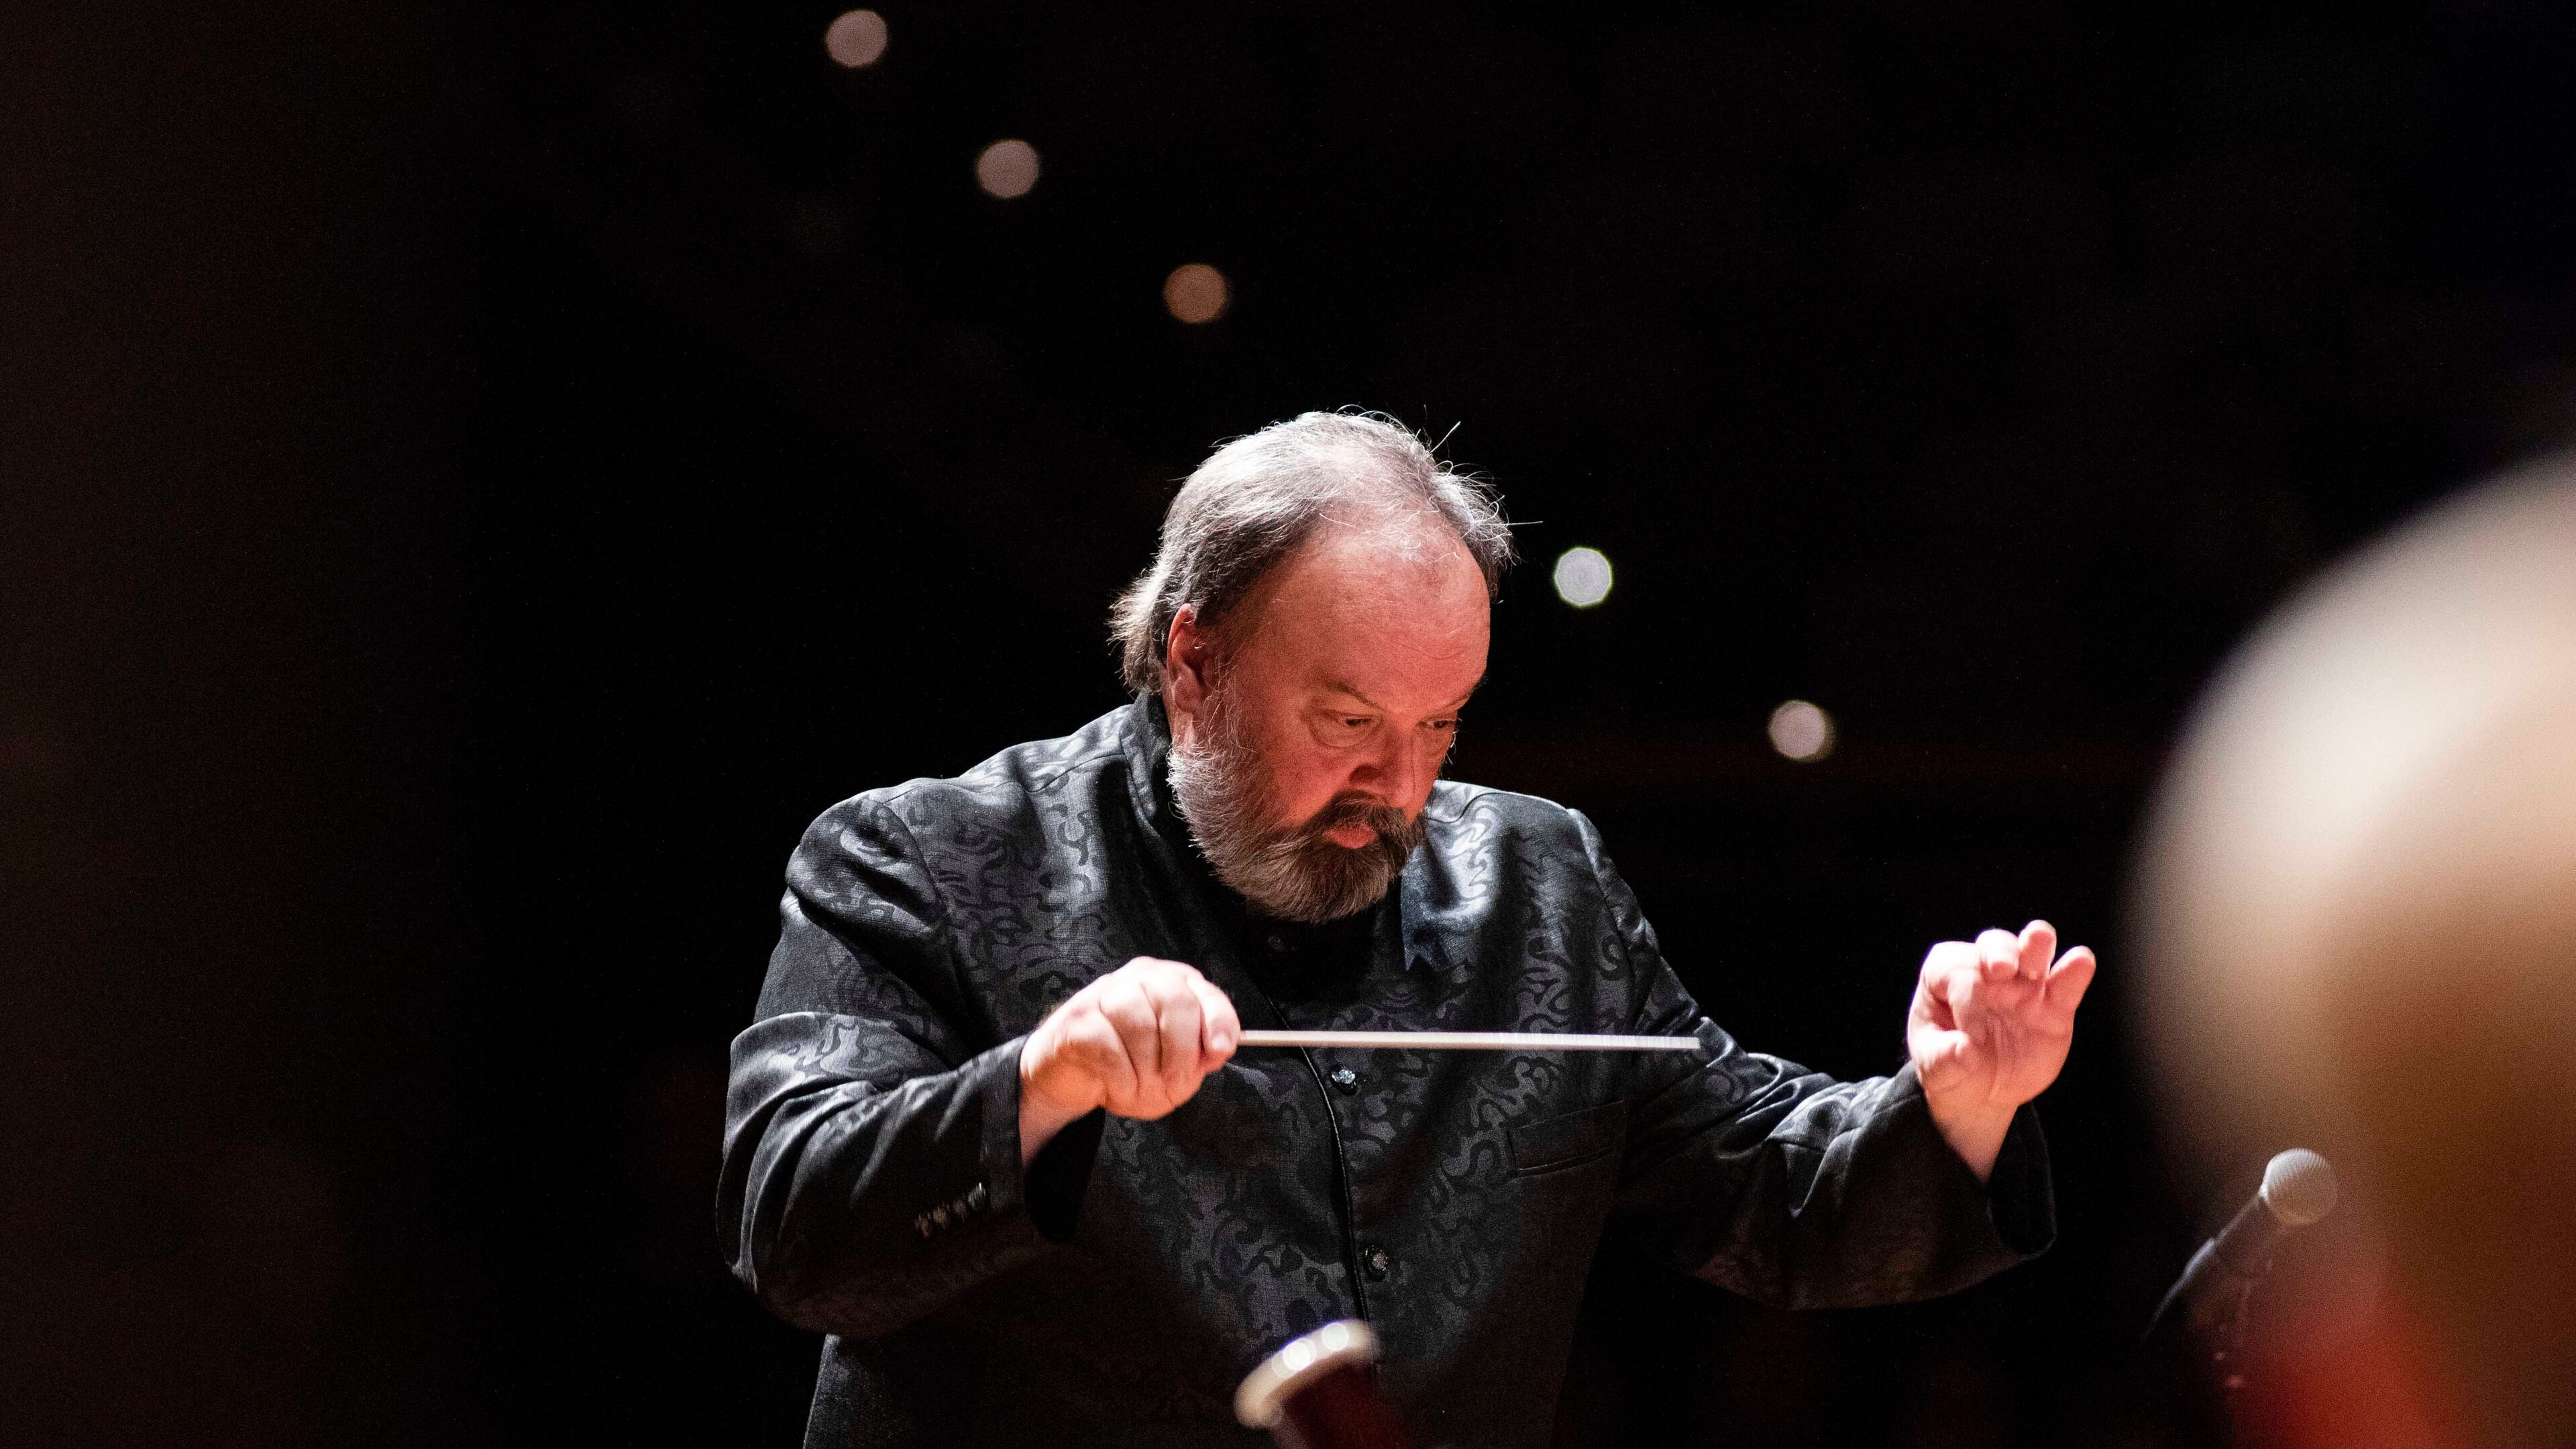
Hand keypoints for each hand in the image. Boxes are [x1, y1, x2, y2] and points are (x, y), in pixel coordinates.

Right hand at [1018, 956, 1238, 1161]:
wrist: (1071, 1077)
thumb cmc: (1128, 1068)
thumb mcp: (1172, 1069)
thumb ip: (1197, 1058)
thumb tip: (1216, 1051)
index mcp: (1170, 984)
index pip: (1204, 992)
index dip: (1217, 1021)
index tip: (1220, 1052)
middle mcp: (1138, 979)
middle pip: (1174, 1001)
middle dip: (1182, 1052)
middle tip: (1175, 1085)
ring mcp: (1104, 994)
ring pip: (1141, 1026)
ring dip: (1147, 1072)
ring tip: (1140, 1091)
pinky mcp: (1077, 1019)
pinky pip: (1109, 1049)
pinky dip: (1121, 1080)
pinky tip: (1117, 1089)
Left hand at [1907, 920, 2095, 1179]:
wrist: (1980, 1095)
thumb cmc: (1949, 1069)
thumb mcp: (1936, 1071)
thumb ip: (1945, 1061)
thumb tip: (1964, 1053)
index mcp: (1946, 979)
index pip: (1953, 969)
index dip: (1963, 987)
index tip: (1970, 1019)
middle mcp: (1986, 974)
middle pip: (1992, 947)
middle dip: (1997, 952)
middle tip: (1999, 970)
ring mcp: (2023, 988)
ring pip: (2032, 952)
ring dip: (2034, 946)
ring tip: (2036, 950)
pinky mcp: (2054, 1008)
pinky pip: (2065, 983)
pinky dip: (2073, 970)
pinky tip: (2078, 963)